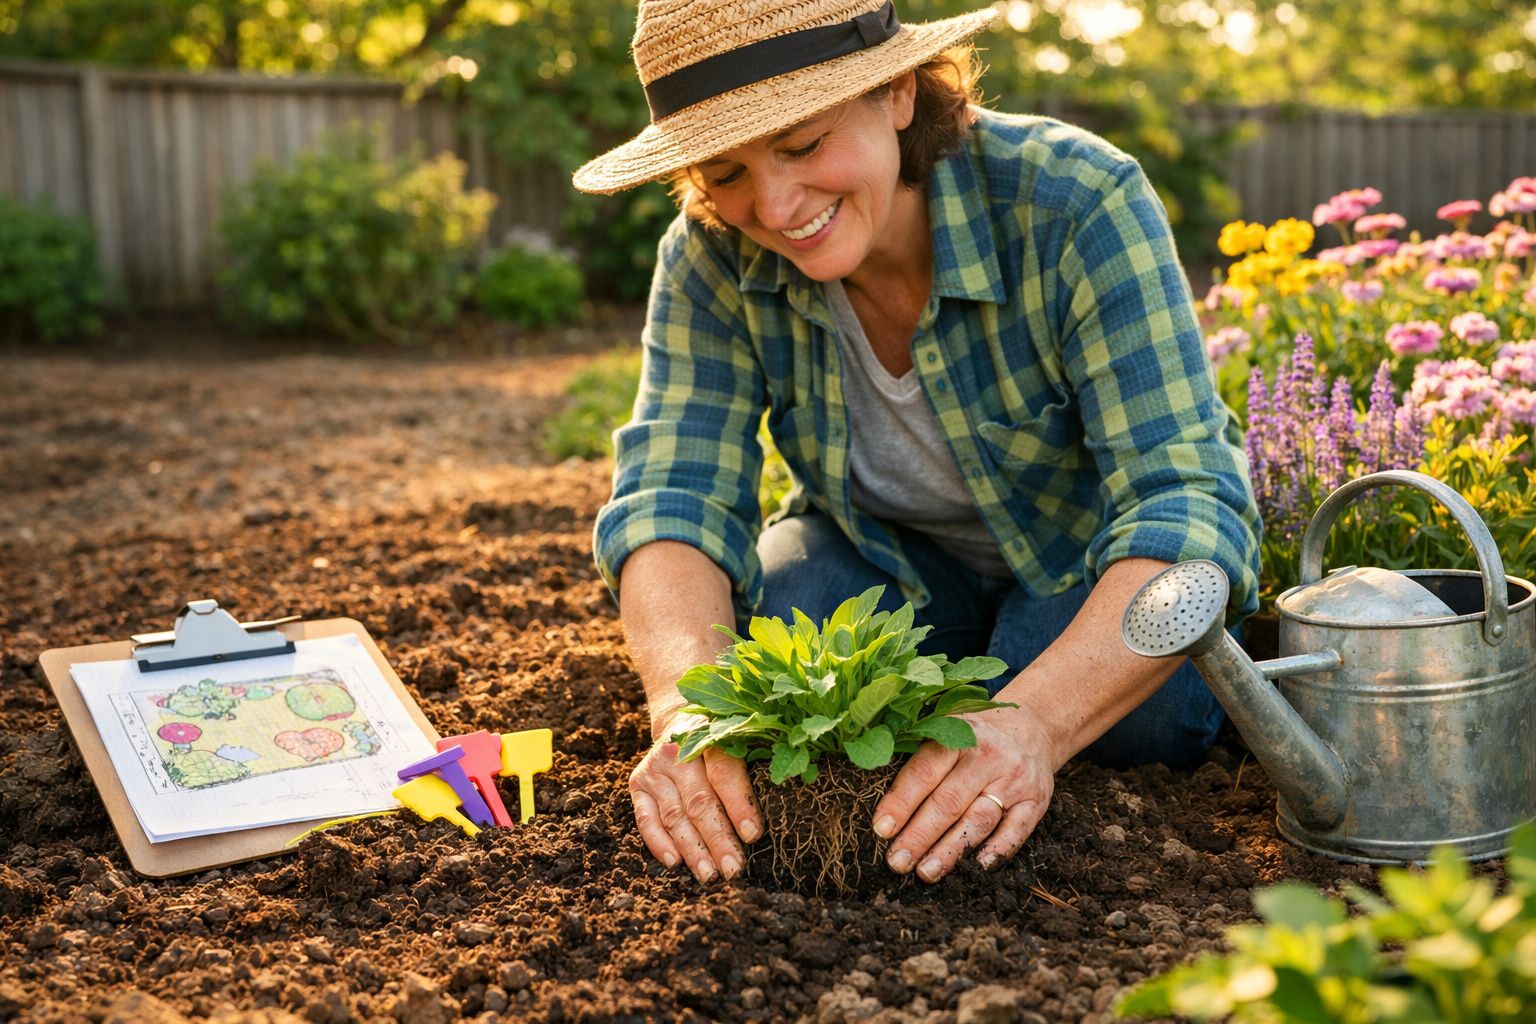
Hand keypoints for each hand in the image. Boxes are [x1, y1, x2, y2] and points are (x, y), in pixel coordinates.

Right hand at [629, 708, 763, 881]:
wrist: (680, 719)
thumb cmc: (723, 739)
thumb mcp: (740, 740)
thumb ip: (757, 765)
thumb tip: (786, 808)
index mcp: (710, 736)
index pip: (725, 773)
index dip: (739, 805)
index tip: (754, 835)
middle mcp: (677, 751)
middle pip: (700, 802)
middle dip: (718, 839)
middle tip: (734, 869)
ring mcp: (654, 768)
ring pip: (675, 815)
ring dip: (692, 849)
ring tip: (709, 875)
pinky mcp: (637, 783)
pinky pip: (645, 818)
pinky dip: (657, 842)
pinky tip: (674, 862)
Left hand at [871, 706, 1055, 882]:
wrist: (1031, 729)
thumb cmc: (973, 739)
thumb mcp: (947, 730)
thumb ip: (918, 755)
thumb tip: (874, 791)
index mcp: (957, 735)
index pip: (924, 772)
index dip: (901, 802)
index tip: (881, 830)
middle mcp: (987, 756)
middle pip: (948, 801)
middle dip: (919, 835)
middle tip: (896, 862)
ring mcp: (1014, 779)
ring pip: (978, 819)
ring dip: (950, 850)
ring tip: (925, 872)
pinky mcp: (1036, 800)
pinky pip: (1017, 829)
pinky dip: (999, 849)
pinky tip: (978, 866)